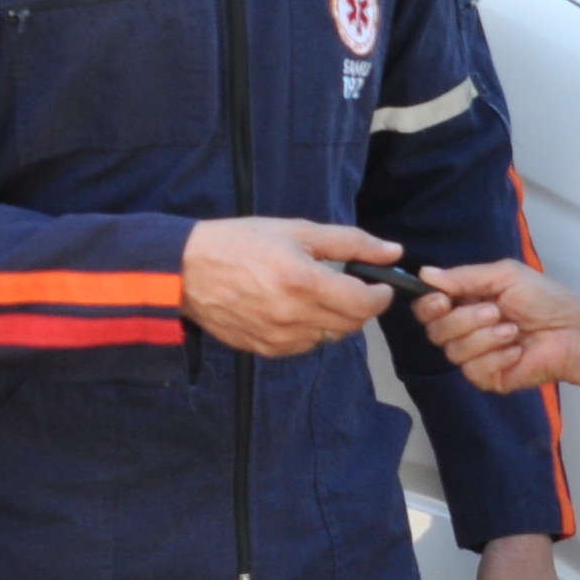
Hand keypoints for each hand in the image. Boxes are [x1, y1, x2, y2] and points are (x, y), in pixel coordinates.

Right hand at [182, 218, 399, 357]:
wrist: (186, 270)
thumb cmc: (240, 242)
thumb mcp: (297, 230)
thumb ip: (351, 242)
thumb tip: (393, 252)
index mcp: (304, 282)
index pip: (364, 304)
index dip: (380, 295)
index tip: (380, 284)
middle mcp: (293, 316)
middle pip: (352, 324)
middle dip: (361, 306)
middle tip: (353, 286)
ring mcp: (278, 338)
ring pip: (330, 337)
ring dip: (336, 319)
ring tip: (319, 294)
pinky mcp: (264, 349)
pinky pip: (304, 346)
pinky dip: (311, 330)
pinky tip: (296, 309)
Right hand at [416, 261, 579, 392]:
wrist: (572, 332)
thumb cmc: (545, 300)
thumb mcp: (504, 276)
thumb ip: (463, 276)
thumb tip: (425, 273)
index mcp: (466, 302)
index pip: (428, 308)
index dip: (428, 305)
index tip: (443, 300)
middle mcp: (465, 330)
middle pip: (435, 331)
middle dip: (464, 319)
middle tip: (495, 311)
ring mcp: (475, 356)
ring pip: (453, 352)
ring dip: (485, 338)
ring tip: (513, 330)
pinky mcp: (487, 378)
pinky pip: (473, 370)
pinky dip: (497, 357)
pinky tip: (516, 351)